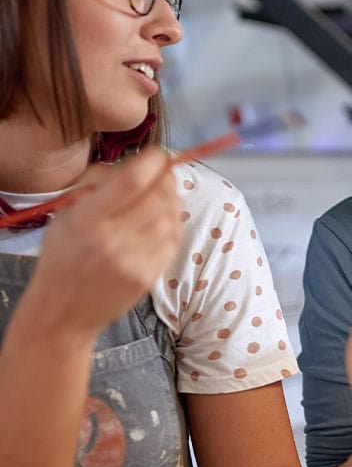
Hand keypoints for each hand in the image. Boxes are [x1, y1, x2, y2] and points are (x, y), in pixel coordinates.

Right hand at [26, 149, 181, 337]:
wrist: (63, 311)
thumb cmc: (65, 256)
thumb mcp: (67, 215)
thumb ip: (97, 185)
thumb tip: (136, 162)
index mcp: (85, 219)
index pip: (130, 181)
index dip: (152, 163)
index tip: (159, 155)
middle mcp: (110, 240)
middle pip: (158, 198)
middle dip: (166, 180)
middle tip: (165, 175)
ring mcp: (132, 261)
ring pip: (170, 218)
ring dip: (172, 203)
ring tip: (163, 199)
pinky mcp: (148, 277)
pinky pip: (173, 242)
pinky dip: (174, 226)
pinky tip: (164, 223)